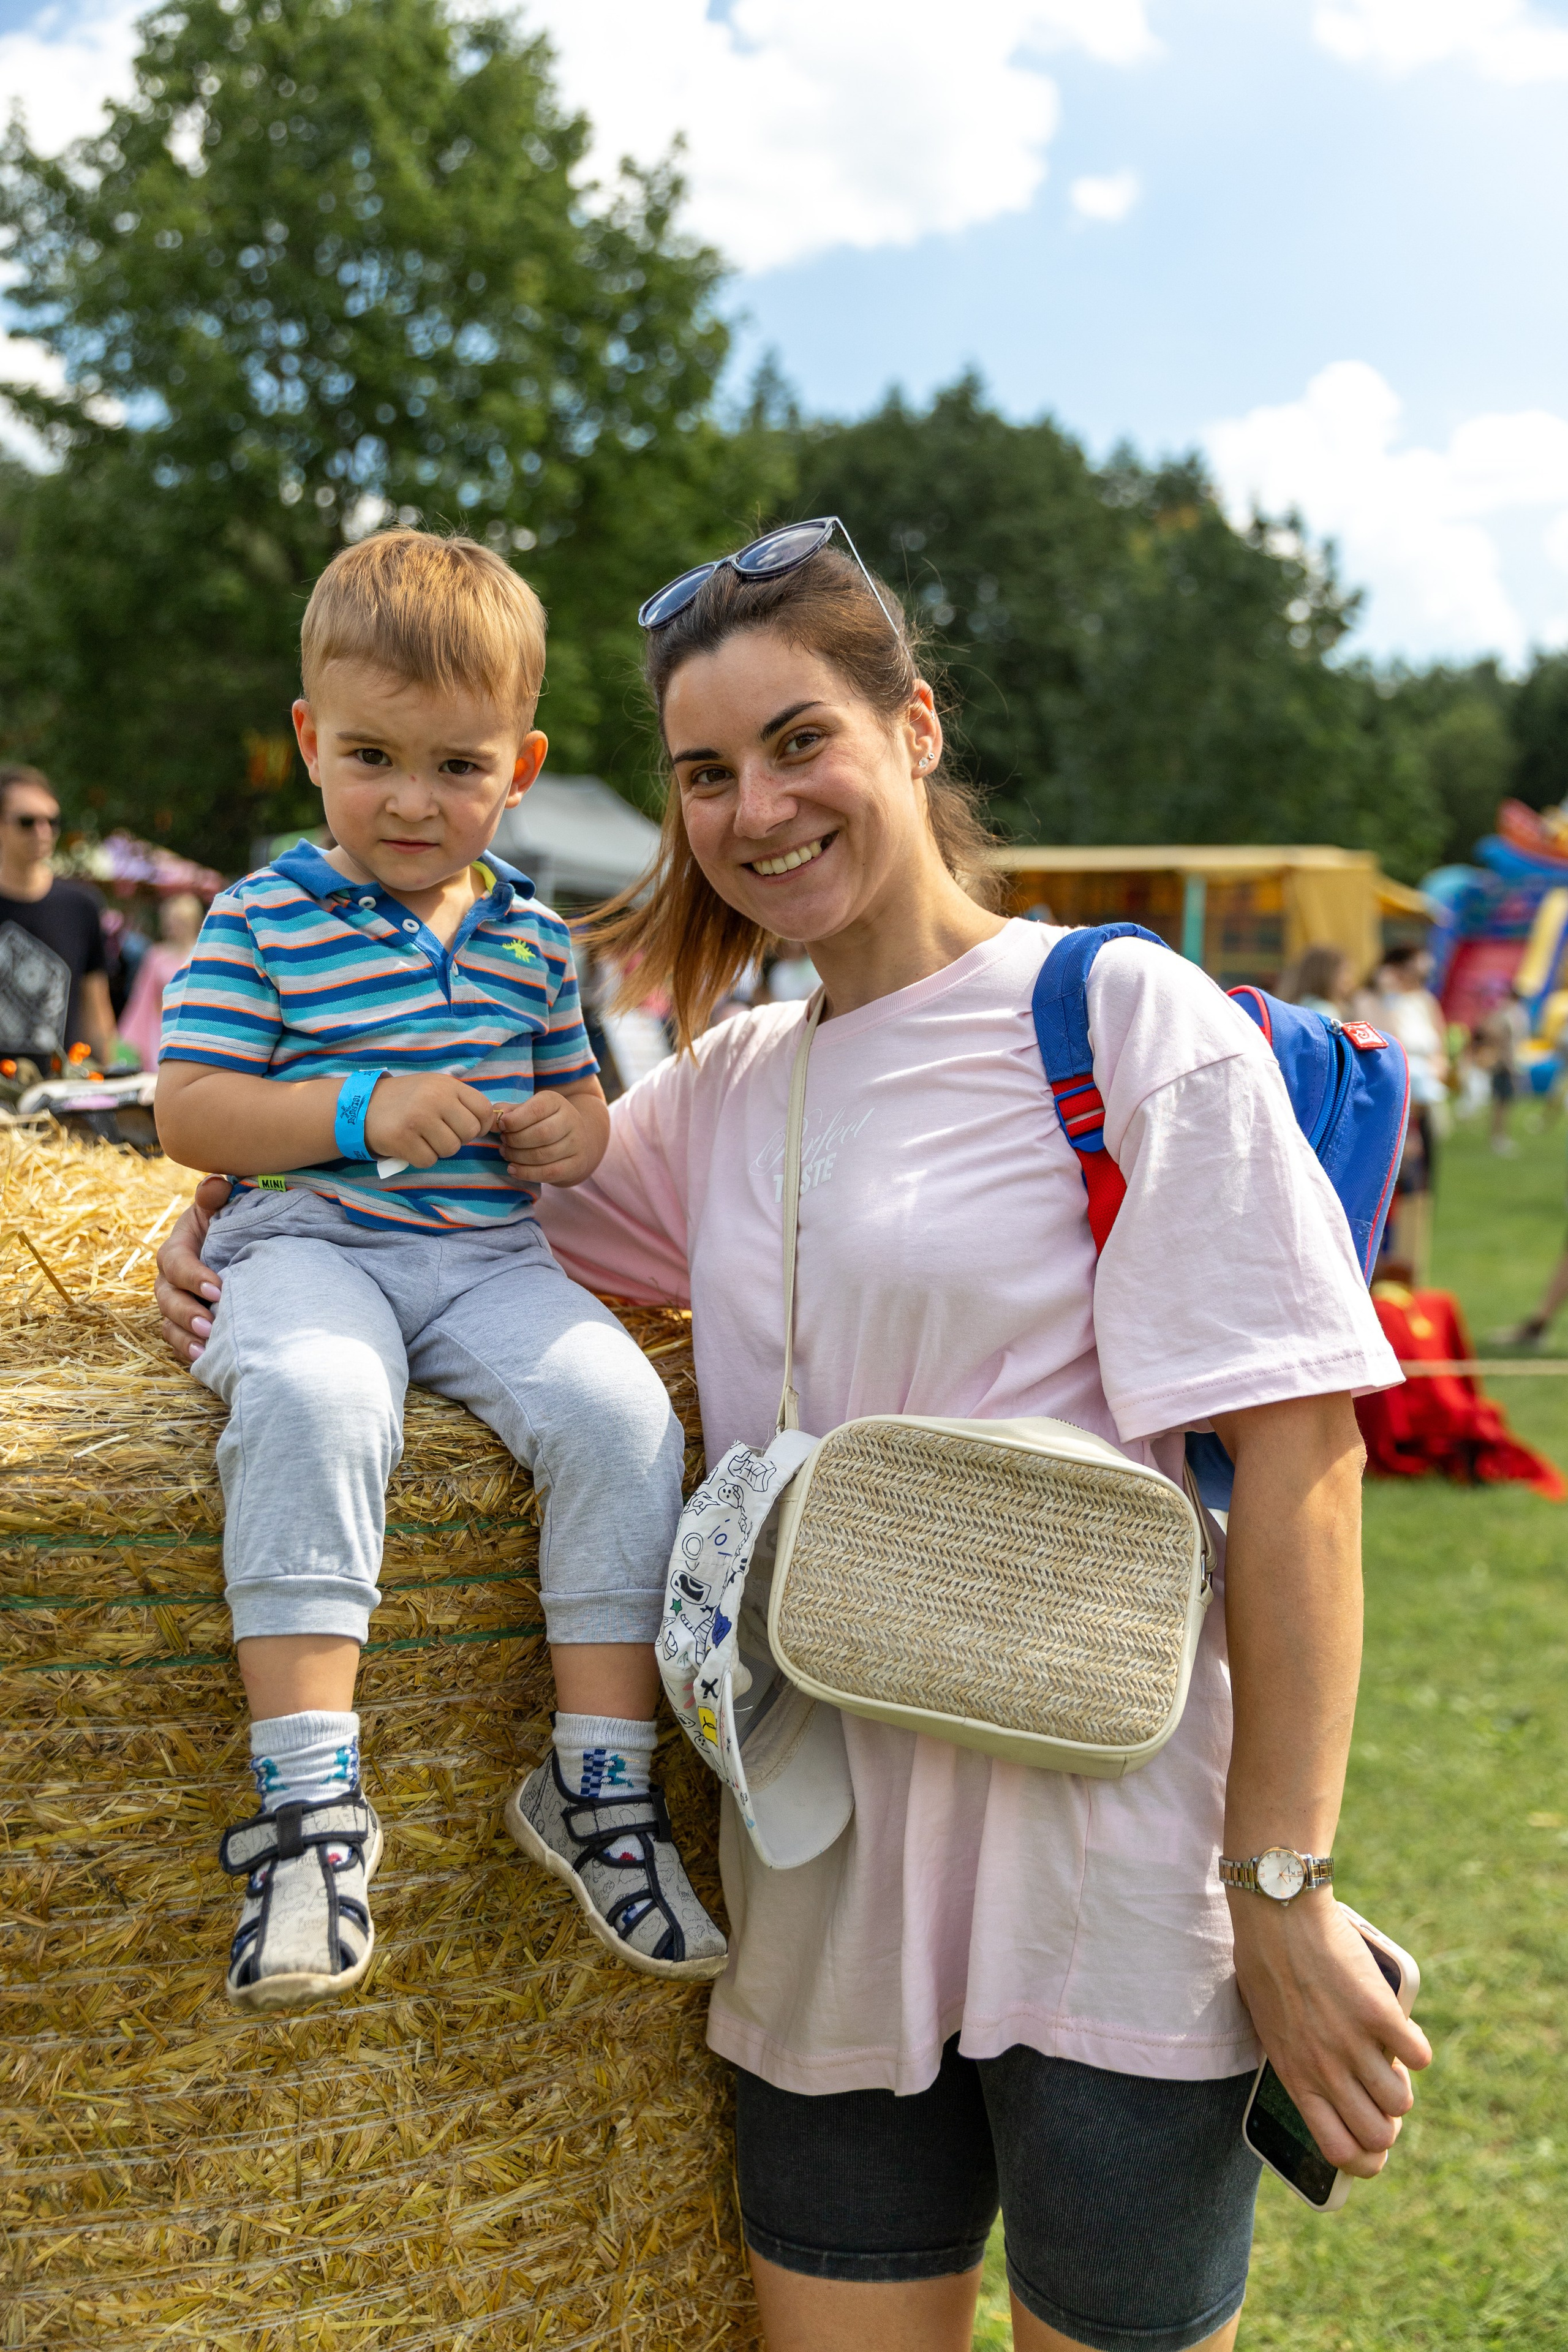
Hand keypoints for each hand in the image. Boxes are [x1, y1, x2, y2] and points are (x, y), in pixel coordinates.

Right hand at [154, 1176, 232, 1361]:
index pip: (176, 1263)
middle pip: (167, 1297)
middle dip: (186, 1313)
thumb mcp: (222, 1207)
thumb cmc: (229, 1223)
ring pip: (169, 1322)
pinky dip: (187, 1349)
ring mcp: (175, 1302)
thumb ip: (215, 1196)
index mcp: (177, 1248)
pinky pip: (177, 1339)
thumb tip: (216, 1185)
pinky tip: (204, 1359)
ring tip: (206, 1346)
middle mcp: (169, 1278)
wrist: (239, 1246)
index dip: (192, 1277)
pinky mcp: (184, 1322)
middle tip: (209, 1325)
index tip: (218, 1289)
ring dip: (184, 1336)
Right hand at [363, 1073, 495, 1168]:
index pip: (484, 1110)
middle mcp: (434, 1098)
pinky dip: (421, 1158)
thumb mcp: (434, 1087)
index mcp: (447, 1085)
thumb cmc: (406, 1099)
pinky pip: (429, 1160)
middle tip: (440, 1133)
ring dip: (439, 1149)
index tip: (466, 1127)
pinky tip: (410, 1145)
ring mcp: (418, 1119)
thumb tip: (490, 1123)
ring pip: (451, 1149)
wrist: (363, 1106)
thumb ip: (460, 1101)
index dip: (480, 1125)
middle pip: (469, 1133)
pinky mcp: (402, 1139)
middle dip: (458, 1138)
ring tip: (423, 1138)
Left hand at [498, 1091, 604, 1186]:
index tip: (501, 1126)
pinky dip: (527, 1173)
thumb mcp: (526, 1111)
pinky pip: (549, 1172)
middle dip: (516, 1141)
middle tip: (503, 1142)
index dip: (515, 1120)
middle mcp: (571, 1120)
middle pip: (541, 1134)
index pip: (536, 1110)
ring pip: (543, 1155)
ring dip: (518, 1157)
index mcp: (556, 1102)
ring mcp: (576, 1143)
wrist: (572, 1140)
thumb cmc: (541, 1122)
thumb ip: (508, 1112)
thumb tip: (492, 1120)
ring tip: (507, 1154)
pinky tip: (513, 1169)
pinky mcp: (576, 1164)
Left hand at [1230, 1894, 1431, 2176]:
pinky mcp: (1379, 2014)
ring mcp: (1353, 2043)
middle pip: (1379, 2136)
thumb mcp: (1269, 2025)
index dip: (1363, 2158)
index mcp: (1295, 2076)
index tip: (1368, 2138)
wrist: (1278, 1914)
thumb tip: (1324, 2085)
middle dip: (1387, 2123)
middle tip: (1380, 2091)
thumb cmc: (1264, 1963)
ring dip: (1401, 2084)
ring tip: (1387, 2057)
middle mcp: (1325, 2069)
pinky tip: (1401, 2028)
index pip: (1338, 2151)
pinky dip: (1416, 2047)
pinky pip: (1419, 2056)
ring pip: (1402, 2102)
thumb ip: (1296, 2059)